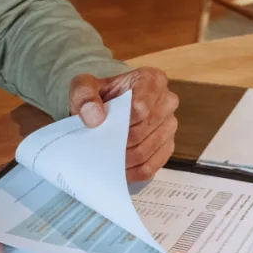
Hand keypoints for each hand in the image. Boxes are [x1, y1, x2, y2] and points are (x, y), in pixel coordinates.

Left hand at [69, 67, 178, 181]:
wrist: (105, 108)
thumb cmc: (98, 96)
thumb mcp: (83, 87)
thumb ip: (84, 95)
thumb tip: (95, 117)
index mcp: (152, 80)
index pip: (141, 107)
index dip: (120, 122)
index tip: (102, 126)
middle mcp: (167, 101)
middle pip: (143, 131)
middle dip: (118, 142)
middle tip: (99, 148)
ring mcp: (169, 126)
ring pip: (146, 151)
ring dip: (122, 159)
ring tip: (104, 159)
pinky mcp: (167, 147)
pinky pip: (151, 166)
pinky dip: (131, 172)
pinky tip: (116, 170)